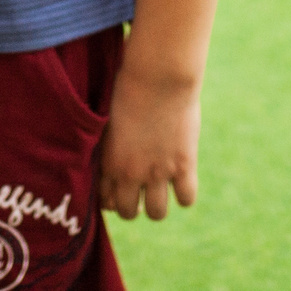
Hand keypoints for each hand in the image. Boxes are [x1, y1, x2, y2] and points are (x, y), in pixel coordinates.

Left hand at [96, 62, 199, 220]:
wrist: (157, 76)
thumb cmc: (129, 85)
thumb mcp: (109, 117)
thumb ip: (109, 142)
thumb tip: (112, 150)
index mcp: (108, 161)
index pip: (104, 200)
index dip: (113, 198)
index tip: (121, 189)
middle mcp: (130, 173)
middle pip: (127, 213)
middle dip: (133, 205)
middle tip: (141, 190)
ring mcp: (157, 172)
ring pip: (156, 213)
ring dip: (158, 203)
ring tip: (162, 186)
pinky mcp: (183, 166)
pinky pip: (186, 199)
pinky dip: (185, 193)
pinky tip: (183, 177)